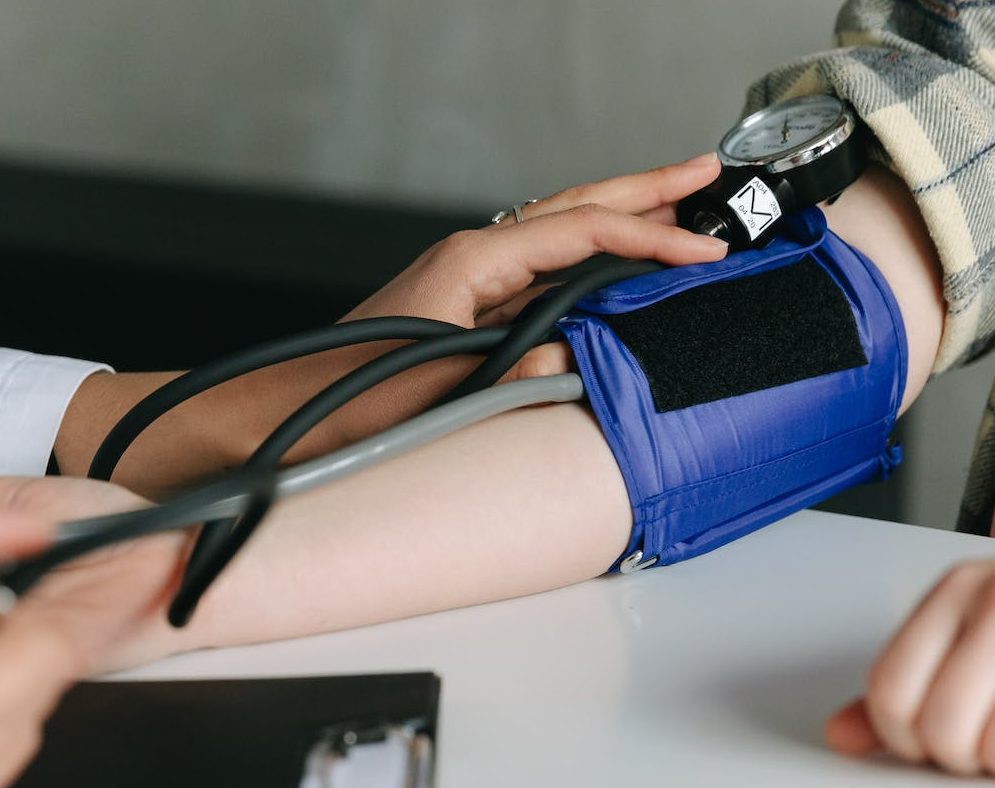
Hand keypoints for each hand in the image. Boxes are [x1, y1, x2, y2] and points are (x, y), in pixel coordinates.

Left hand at [344, 154, 728, 380]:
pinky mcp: (468, 305)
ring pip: (562, 233)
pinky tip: (615, 266)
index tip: (705, 250)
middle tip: (705, 171)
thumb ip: (515, 374)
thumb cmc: (347, 398)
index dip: (652, 238)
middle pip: (576, 207)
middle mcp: (473, 257)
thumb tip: (576, 359)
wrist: (289, 410)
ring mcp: (470, 278)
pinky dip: (590, 257)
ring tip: (678, 205)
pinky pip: (545, 269)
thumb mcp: (441, 387)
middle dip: (646, 189)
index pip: (583, 232)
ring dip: (621, 217)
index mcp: (471, 261)